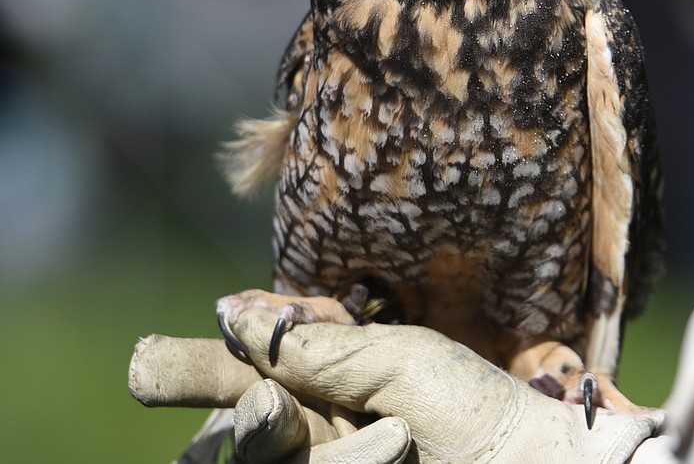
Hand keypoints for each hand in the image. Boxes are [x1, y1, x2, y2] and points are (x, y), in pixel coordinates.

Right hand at [130, 308, 659, 462]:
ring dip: (268, 434)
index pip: (255, 375)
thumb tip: (230, 310)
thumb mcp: (399, 361)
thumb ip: (316, 345)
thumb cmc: (478, 408)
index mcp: (338, 384)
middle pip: (245, 425)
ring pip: (269, 458)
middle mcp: (327, 432)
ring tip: (295, 414)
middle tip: (156, 376)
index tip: (149, 361)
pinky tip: (388, 445)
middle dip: (210, 401)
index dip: (206, 368)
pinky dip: (346, 459)